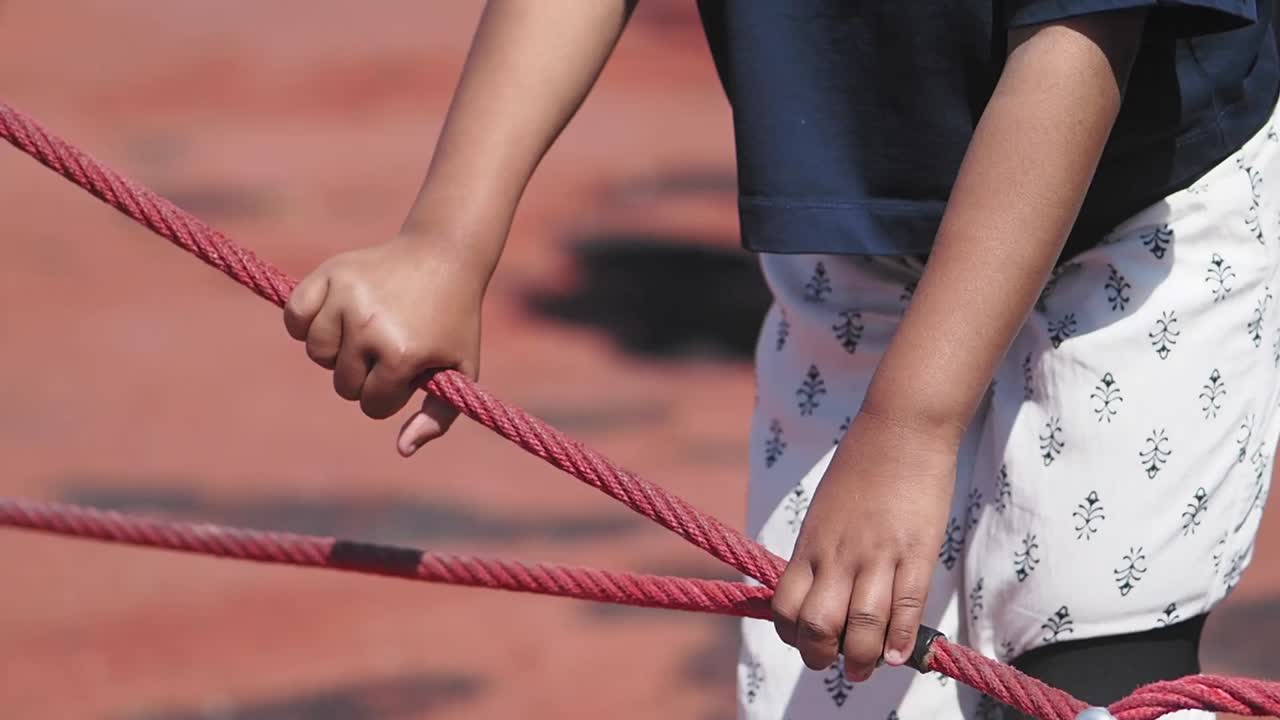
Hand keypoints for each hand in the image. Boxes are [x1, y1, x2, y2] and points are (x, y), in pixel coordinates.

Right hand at [283, 236, 485, 455]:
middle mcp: (369, 326)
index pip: (371, 404)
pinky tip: (333, 318)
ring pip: (317, 354)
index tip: (408, 371)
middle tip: (390, 348)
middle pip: (343, 383)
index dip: (391, 393)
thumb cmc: (453, 319)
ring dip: (338, 351)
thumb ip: (438, 417)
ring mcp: (346, 298)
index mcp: (401, 355)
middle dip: (366, 374)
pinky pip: (295, 317)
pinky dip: (305, 323)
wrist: (444, 255)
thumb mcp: (462, 370)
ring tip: (366, 332)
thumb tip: (402, 449)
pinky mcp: (328, 274)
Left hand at [770, 411, 956, 681]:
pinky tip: (896, 655)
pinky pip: (905, 606)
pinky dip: (899, 639)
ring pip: (860, 625)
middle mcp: (837, 554)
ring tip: (863, 671)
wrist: (901, 427)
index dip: (791, 635)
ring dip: (860, 660)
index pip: (784, 606)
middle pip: (817, 624)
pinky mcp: (915, 551)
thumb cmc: (862, 467)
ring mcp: (877, 554)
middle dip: (821, 655)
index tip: (806, 641)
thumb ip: (820, 550)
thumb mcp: (825, 511)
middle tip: (833, 664)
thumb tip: (817, 587)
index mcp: (811, 544)